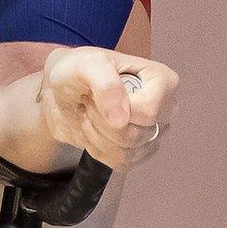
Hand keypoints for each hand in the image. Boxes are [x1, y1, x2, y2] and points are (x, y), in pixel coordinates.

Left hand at [38, 47, 177, 171]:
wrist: (60, 91)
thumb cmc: (76, 70)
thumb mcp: (85, 64)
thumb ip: (105, 85)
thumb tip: (121, 120)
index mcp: (163, 81)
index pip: (148, 111)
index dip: (114, 108)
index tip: (92, 93)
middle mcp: (165, 108)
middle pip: (138, 134)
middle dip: (101, 121)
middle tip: (87, 103)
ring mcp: (154, 132)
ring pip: (128, 152)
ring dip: (96, 135)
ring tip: (88, 115)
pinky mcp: (140, 151)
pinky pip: (122, 164)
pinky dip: (98, 149)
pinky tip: (91, 130)